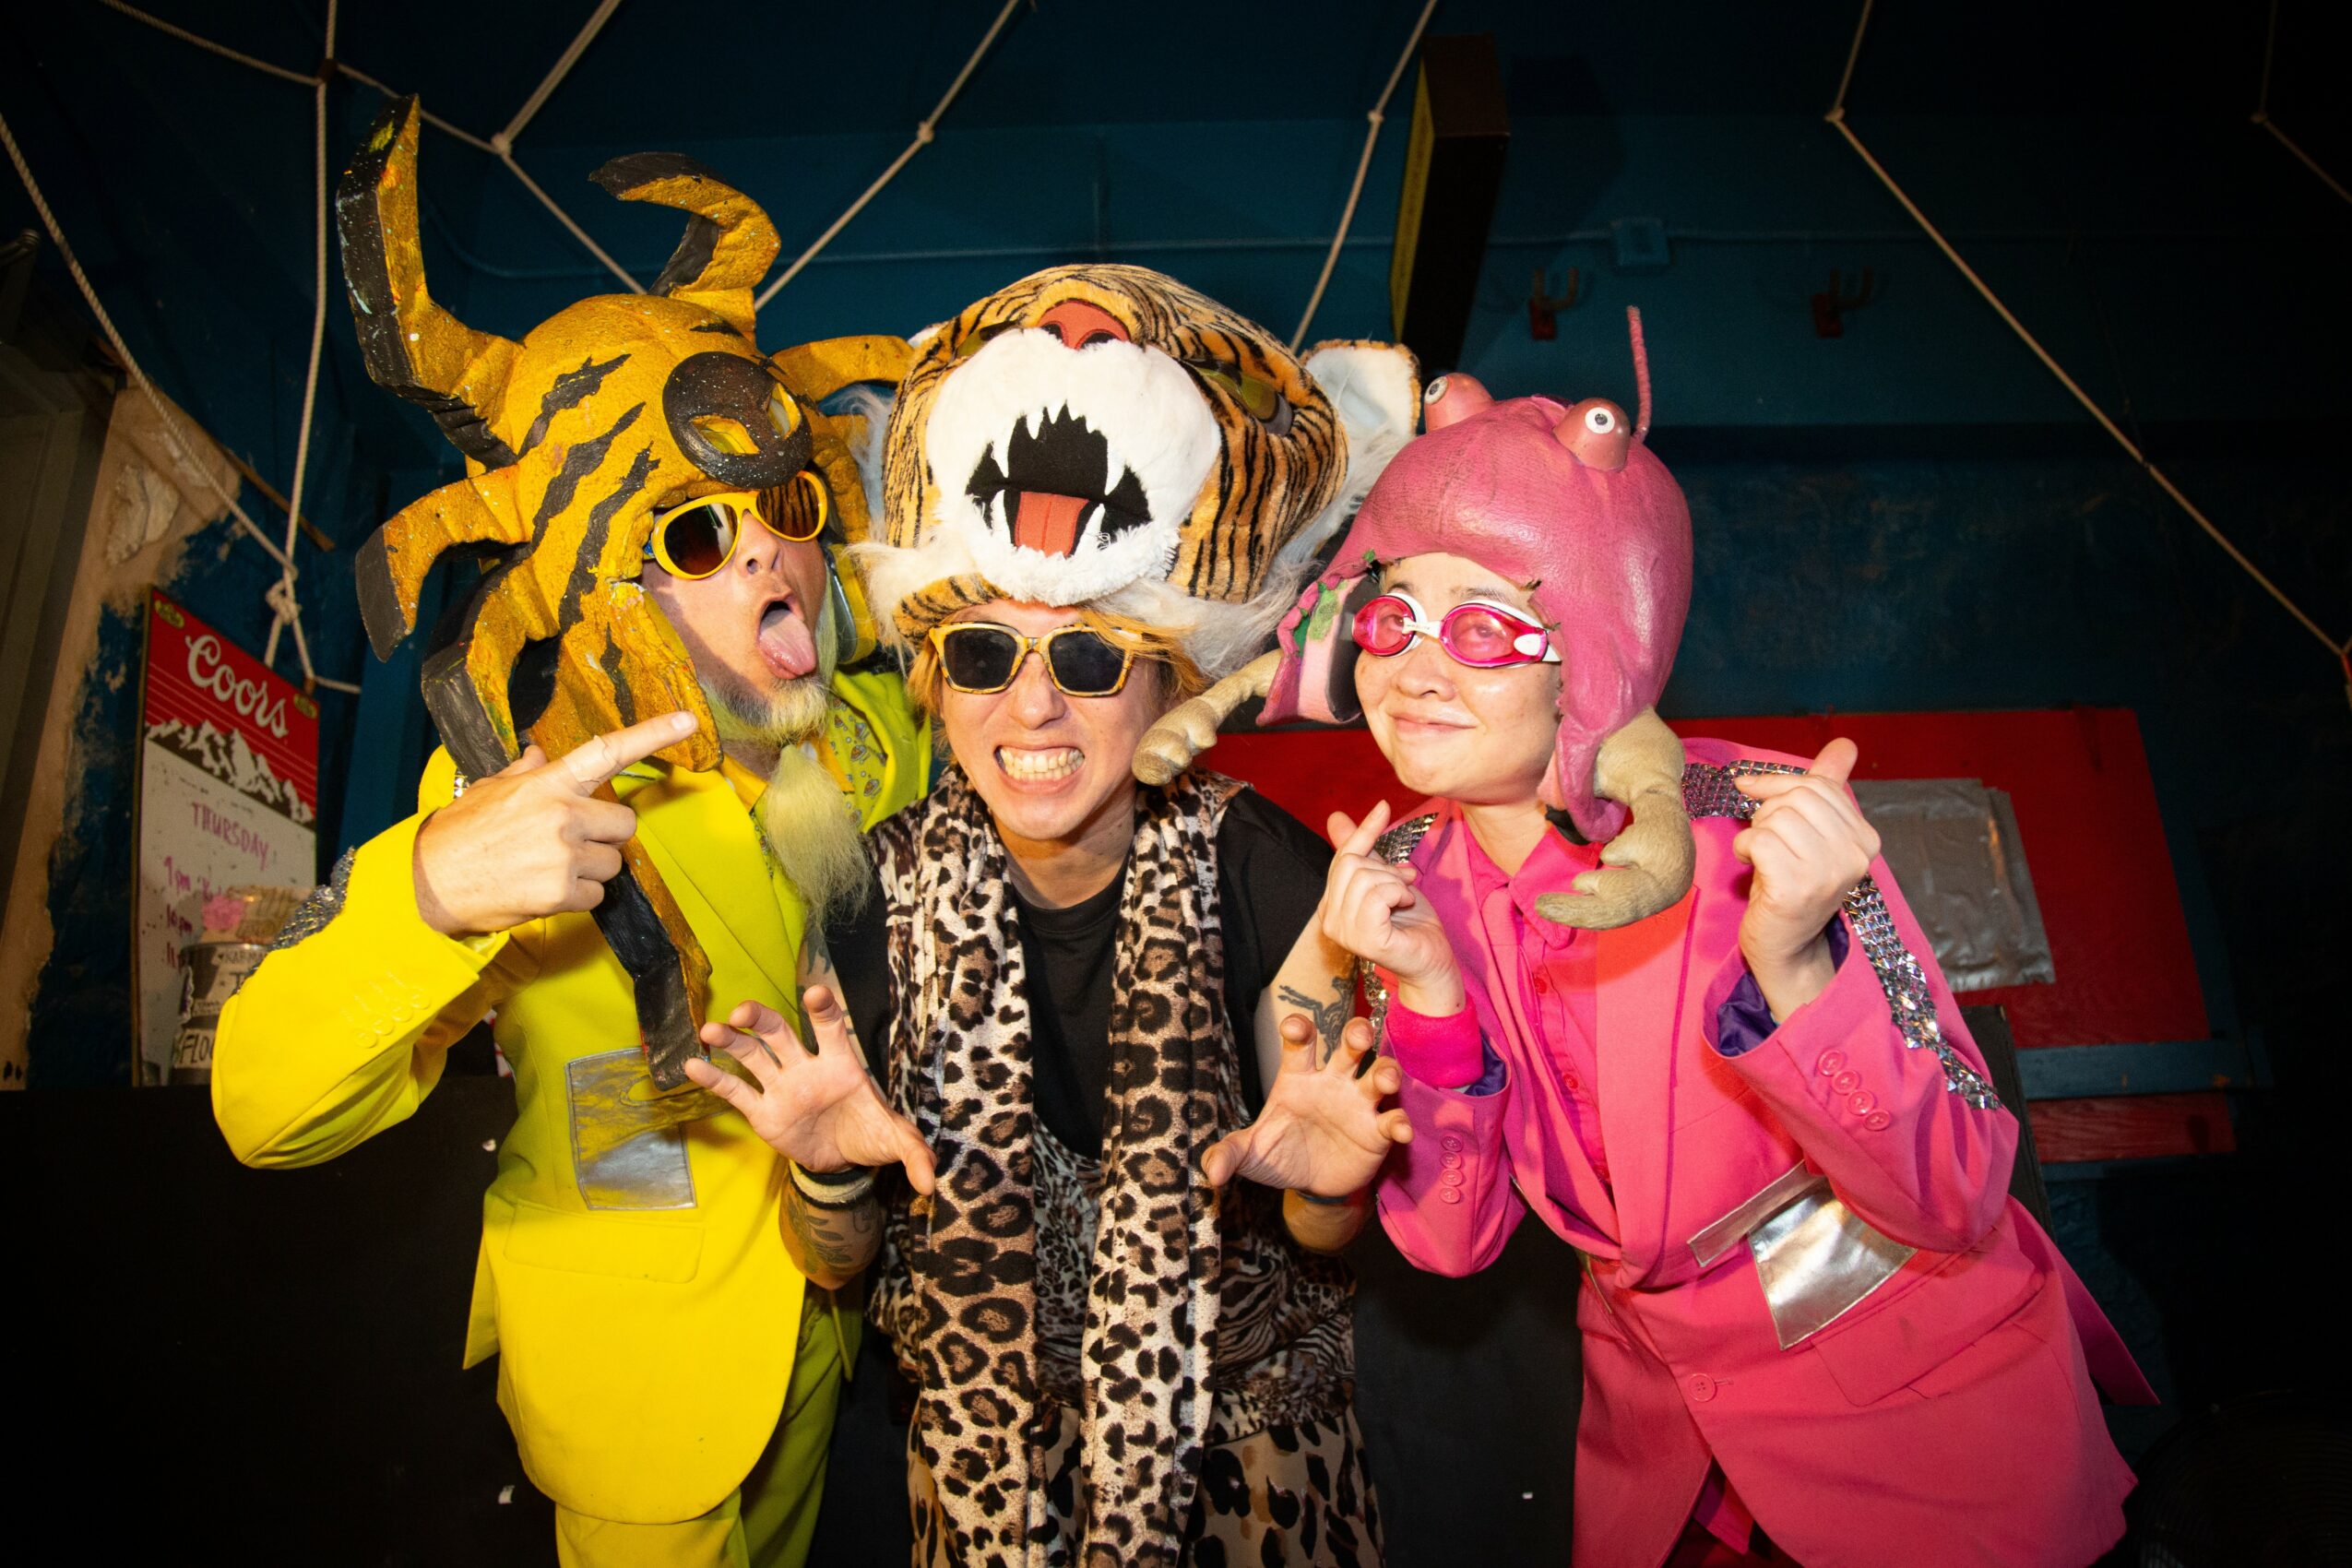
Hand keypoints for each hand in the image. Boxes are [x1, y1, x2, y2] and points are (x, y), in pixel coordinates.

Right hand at [411, 711, 694, 936]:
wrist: (430, 882)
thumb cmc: (462, 832)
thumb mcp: (489, 789)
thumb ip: (525, 773)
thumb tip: (541, 754)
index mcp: (548, 782)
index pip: (607, 751)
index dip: (652, 735)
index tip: (688, 721)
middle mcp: (562, 814)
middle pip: (625, 823)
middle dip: (606, 835)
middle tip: (572, 842)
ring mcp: (563, 854)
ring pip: (614, 863)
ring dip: (591, 868)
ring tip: (549, 867)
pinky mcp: (561, 891)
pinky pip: (597, 894)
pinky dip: (578, 896)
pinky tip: (545, 889)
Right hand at [682, 986, 936, 1193]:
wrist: (843, 1161)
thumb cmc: (868, 1134)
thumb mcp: (895, 1142)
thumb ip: (913, 1155)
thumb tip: (930, 1185)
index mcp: (840, 1064)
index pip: (831, 1029)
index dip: (823, 1010)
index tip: (815, 994)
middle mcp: (806, 1067)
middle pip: (779, 1032)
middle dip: (761, 1018)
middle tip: (742, 1011)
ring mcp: (781, 1087)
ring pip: (752, 1055)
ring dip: (731, 1041)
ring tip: (709, 1031)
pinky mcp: (762, 1111)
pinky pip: (736, 1092)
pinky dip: (715, 1079)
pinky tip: (692, 1064)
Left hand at [1201, 1015, 1410, 1195]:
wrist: (1309, 1184)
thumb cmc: (1279, 1154)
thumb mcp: (1251, 1154)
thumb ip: (1230, 1154)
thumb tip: (1211, 1172)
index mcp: (1299, 1077)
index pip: (1301, 1043)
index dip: (1299, 1029)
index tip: (1296, 1027)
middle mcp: (1332, 1082)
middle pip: (1349, 1047)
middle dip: (1357, 1034)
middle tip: (1358, 1035)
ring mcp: (1358, 1104)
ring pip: (1379, 1075)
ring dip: (1386, 1073)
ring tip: (1385, 1079)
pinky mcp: (1377, 1131)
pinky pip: (1393, 1120)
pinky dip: (1399, 1123)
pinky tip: (1400, 1131)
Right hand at [1320, 801, 1463, 1015]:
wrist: (1432, 959)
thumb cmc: (1411, 921)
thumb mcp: (1385, 878)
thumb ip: (1360, 850)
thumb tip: (1335, 817)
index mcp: (1330, 906)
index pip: (1341, 858)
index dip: (1364, 831)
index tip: (1384, 806)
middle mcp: (1329, 921)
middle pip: (1351, 865)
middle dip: (1385, 867)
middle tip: (1403, 884)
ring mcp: (1345, 933)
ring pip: (1365, 878)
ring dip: (1395, 882)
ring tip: (1405, 898)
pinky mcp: (1365, 940)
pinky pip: (1378, 896)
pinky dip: (1398, 893)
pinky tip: (1405, 905)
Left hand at [1731, 738, 1877, 1016]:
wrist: (1785, 947)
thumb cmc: (1791, 885)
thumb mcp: (1812, 833)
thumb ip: (1826, 788)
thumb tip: (1844, 744)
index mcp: (1865, 838)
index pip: (1818, 785)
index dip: (1776, 783)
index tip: (1753, 790)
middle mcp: (1855, 854)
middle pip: (1796, 798)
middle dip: (1767, 812)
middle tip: (1764, 840)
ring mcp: (1829, 872)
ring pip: (1776, 817)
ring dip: (1755, 833)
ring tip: (1761, 857)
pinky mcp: (1797, 888)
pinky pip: (1758, 840)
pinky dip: (1744, 848)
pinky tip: (1750, 867)